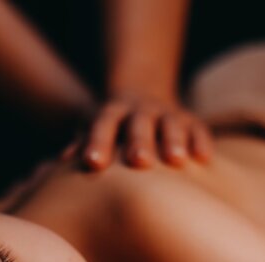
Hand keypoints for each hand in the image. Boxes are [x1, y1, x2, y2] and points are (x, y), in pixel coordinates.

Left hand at [81, 94, 212, 169]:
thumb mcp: (94, 127)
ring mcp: (167, 114)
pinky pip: (197, 129)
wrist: (143, 93)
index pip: (103, 124)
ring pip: (171, 124)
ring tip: (176, 161)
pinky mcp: (190, 121)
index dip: (98, 142)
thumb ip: (82, 143)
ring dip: (173, 140)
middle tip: (139, 162)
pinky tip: (204, 159)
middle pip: (139, 124)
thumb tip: (61, 162)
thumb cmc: (112, 126)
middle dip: (140, 142)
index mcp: (113, 112)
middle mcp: (141, 110)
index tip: (93, 164)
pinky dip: (200, 141)